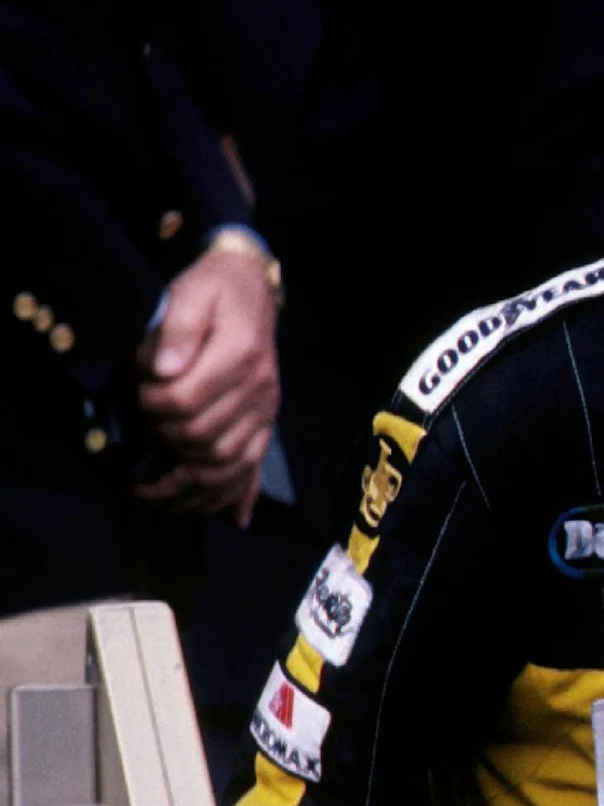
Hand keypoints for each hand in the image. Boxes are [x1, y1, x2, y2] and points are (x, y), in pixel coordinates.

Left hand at [131, 243, 278, 519]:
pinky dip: (235, 497)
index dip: (150, 405)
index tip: (136, 393)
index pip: (185, 402)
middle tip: (139, 431)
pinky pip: (252, 470)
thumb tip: (163, 371)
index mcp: (240, 357)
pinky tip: (228, 518)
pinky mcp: (265, 424)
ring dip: (187, 486)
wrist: (251, 288)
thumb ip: (179, 328)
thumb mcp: (192, 292)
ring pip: (227, 466)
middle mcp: (259, 391)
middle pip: (203, 440)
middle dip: (162, 442)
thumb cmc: (214, 290)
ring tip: (149, 492)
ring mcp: (265, 412)